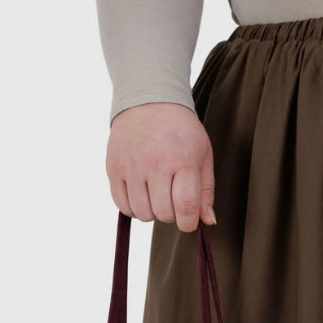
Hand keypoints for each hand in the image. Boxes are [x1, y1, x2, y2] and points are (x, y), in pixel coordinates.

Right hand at [105, 102, 216, 232]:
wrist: (149, 100)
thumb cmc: (181, 132)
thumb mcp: (203, 155)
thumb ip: (206, 190)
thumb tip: (208, 222)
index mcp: (183, 161)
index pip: (186, 207)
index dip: (189, 223)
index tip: (188, 220)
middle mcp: (156, 163)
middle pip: (163, 213)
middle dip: (171, 215)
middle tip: (172, 200)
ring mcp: (132, 165)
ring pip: (142, 213)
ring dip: (152, 212)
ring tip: (156, 196)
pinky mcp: (114, 167)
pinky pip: (121, 204)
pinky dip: (132, 207)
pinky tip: (141, 195)